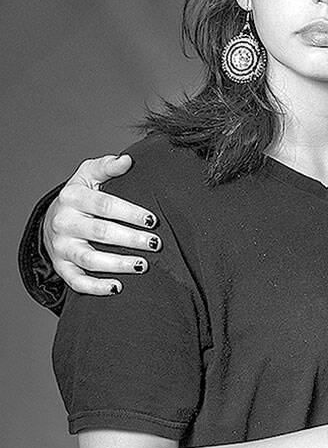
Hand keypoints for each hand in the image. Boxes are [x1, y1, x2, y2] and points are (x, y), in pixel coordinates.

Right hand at [43, 155, 160, 294]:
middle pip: (100, 233)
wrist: (52, 221)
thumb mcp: (87, 175)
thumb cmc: (80, 197)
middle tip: (155, 243)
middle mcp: (63, 222)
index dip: (130, 213)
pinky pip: (77, 282)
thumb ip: (106, 166)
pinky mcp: (62, 267)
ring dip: (118, 264)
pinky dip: (96, 288)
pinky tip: (118, 287)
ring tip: (144, 265)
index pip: (103, 204)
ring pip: (90, 260)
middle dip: (131, 239)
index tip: (153, 220)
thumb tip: (127, 160)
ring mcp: (62, 247)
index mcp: (72, 197)